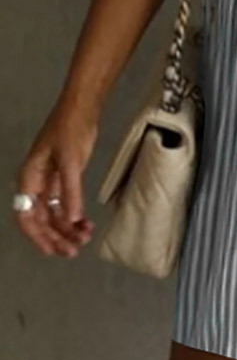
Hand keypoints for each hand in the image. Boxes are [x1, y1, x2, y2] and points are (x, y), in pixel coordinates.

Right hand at [13, 100, 98, 258]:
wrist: (82, 108)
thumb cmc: (70, 129)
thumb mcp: (71, 161)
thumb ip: (71, 191)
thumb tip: (71, 219)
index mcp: (29, 179)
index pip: (26, 216)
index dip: (38, 236)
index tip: (53, 250)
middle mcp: (36, 184)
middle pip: (41, 219)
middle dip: (56, 236)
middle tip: (74, 250)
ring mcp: (50, 182)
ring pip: (54, 213)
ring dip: (67, 227)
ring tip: (85, 238)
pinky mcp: (64, 178)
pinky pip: (65, 203)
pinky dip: (74, 215)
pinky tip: (86, 224)